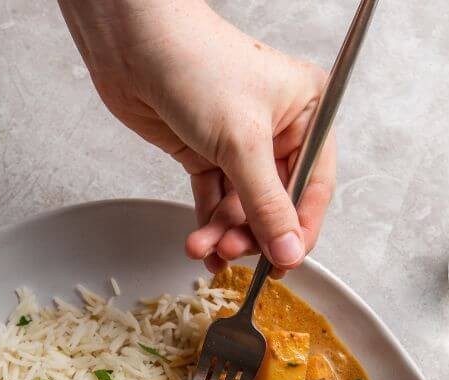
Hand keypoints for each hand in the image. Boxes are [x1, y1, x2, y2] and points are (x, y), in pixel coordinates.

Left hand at [59, 0, 335, 276]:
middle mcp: (278, 131)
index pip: (314, 187)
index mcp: (308, 113)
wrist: (134, 46)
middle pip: (275, 204)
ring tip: (205, 249)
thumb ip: (267, 204)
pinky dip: (207, 225)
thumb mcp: (242, 142)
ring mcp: (240, 145)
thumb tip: (289, 250)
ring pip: (241, 207)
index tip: (283, 263)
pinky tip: (200, 245)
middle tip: (232, 252)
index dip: (299, 230)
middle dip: (252, 233)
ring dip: (224, 234)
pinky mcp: (206, 154)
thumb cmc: (198, 66)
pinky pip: (214, 201)